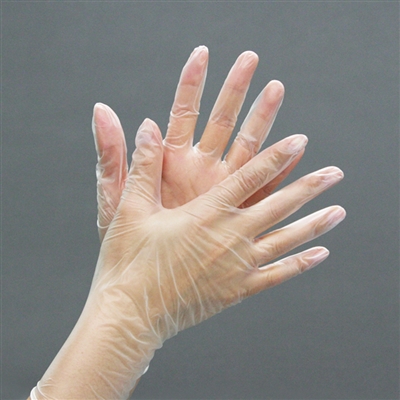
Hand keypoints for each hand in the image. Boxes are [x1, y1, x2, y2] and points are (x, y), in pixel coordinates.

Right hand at [88, 120, 343, 395]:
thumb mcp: (129, 208)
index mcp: (204, 213)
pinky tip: (320, 253)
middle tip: (335, 173)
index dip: (276, 155)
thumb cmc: (128, 260)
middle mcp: (228, 236)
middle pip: (278, 205)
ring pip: (285, 240)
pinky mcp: (236, 290)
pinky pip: (277, 275)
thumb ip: (143, 165)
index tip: (300, 140)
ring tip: (339, 211)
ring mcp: (236, 266)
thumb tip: (147, 126)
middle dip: (309, 186)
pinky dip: (300, 264)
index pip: (248, 176)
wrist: (130, 314)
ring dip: (314, 223)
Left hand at [93, 46, 302, 241]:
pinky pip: (260, 190)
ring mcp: (220, 191)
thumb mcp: (117, 197)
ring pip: (246, 149)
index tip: (202, 53)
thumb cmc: (127, 241)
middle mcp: (199, 171)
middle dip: (236, 91)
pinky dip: (276, 174)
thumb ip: (113, 155)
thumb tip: (103, 110)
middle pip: (221, 122)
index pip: (183, 112)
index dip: (192, 83)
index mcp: (171, 162)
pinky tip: (292, 157)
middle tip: (251, 61)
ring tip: (276, 91)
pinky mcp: (236, 215)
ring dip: (262, 122)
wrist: (147, 280)